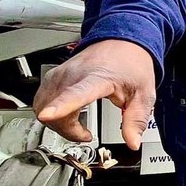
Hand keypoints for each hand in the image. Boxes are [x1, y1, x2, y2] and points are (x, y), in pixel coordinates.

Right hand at [34, 40, 155, 149]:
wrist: (122, 42)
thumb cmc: (131, 65)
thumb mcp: (143, 95)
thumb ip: (136, 120)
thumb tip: (133, 142)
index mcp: (98, 78)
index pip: (75, 93)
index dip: (60, 106)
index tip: (48, 115)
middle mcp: (74, 74)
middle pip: (55, 109)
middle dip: (68, 130)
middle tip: (85, 134)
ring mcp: (61, 74)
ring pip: (44, 107)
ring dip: (58, 123)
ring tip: (78, 125)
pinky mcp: (53, 76)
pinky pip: (42, 100)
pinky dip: (51, 113)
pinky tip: (67, 115)